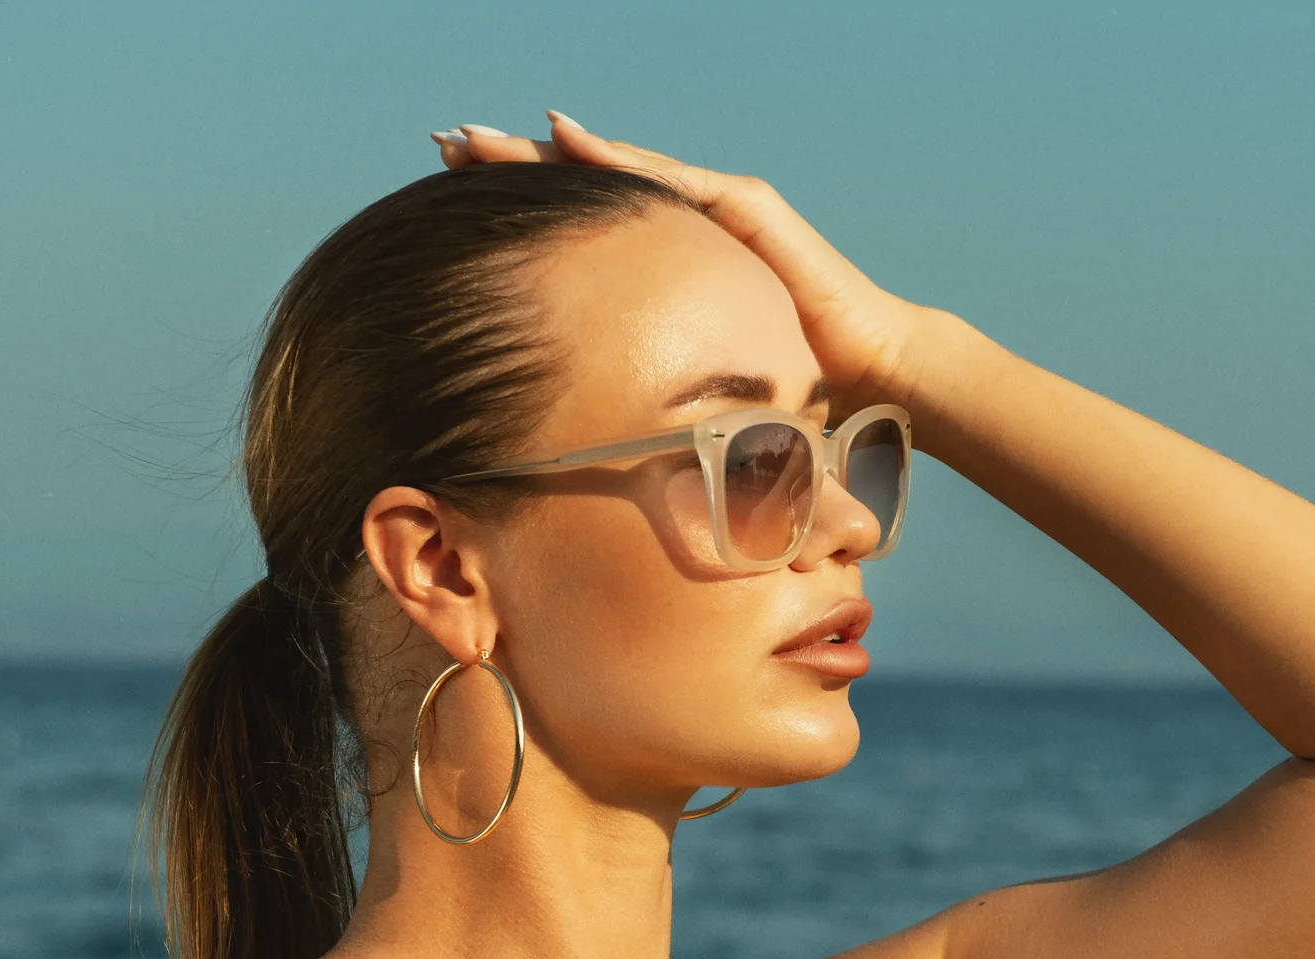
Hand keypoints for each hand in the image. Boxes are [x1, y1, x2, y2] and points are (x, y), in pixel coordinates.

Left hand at [434, 115, 932, 414]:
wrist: (873, 378)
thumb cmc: (792, 406)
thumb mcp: (695, 405)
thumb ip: (650, 414)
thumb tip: (584, 464)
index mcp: (664, 281)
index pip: (577, 242)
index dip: (516, 224)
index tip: (443, 210)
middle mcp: (682, 235)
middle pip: (580, 195)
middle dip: (508, 171)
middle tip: (441, 150)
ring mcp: (713, 210)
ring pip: (611, 174)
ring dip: (540, 153)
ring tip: (475, 138)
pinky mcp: (743, 205)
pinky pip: (663, 178)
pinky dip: (611, 158)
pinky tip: (560, 137)